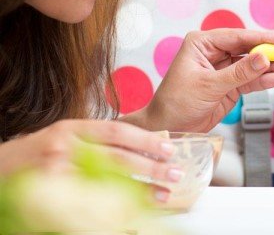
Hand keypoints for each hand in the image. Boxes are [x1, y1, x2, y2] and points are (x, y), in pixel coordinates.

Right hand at [0, 119, 179, 201]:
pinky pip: (88, 202)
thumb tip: (137, 151)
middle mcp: (65, 147)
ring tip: (162, 194)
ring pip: (107, 181)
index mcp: (71, 129)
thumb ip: (93, 142)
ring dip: (138, 189)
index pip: (116, 131)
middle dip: (150, 166)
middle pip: (117, 156)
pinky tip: (129, 212)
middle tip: (175, 172)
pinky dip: (111, 207)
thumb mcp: (62, 138)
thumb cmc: (31, 156)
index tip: (168, 148)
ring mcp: (56, 173)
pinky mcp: (49, 197)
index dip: (145, 140)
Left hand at [144, 29, 273, 131]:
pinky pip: (251, 80)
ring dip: (273, 67)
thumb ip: (239, 72)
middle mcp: (214, 53)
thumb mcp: (208, 86)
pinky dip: (266, 80)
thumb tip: (264, 58)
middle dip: (272, 52)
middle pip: (249, 49)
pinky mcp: (230, 86)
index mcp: (202, 43)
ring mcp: (223, 69)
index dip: (262, 37)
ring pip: (253, 65)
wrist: (168, 128)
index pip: (237, 36)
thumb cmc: (177, 103)